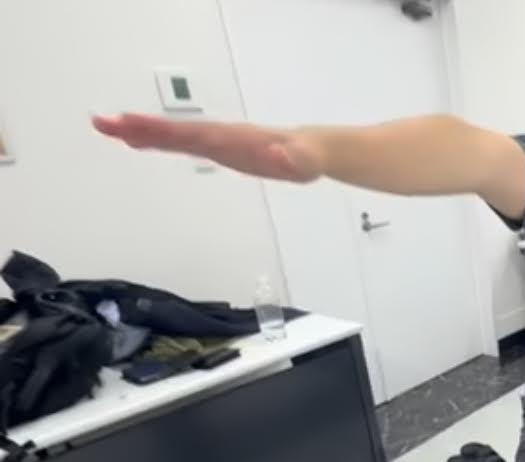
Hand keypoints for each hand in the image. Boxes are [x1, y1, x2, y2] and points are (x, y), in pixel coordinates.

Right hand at [91, 113, 320, 181]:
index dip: (164, 132)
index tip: (132, 126)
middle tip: (103, 123)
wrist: (309, 151)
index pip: (194, 135)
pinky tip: (136, 143)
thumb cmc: (305, 158)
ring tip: (109, 130)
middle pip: (175, 132)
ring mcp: (216, 142)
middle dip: (140, 128)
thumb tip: (281, 155)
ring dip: (141, 133)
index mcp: (233, 139)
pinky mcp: (216, 150)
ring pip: (174, 137)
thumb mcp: (303, 162)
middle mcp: (219, 136)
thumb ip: (293, 159)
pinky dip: (156, 142)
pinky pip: (180, 145)